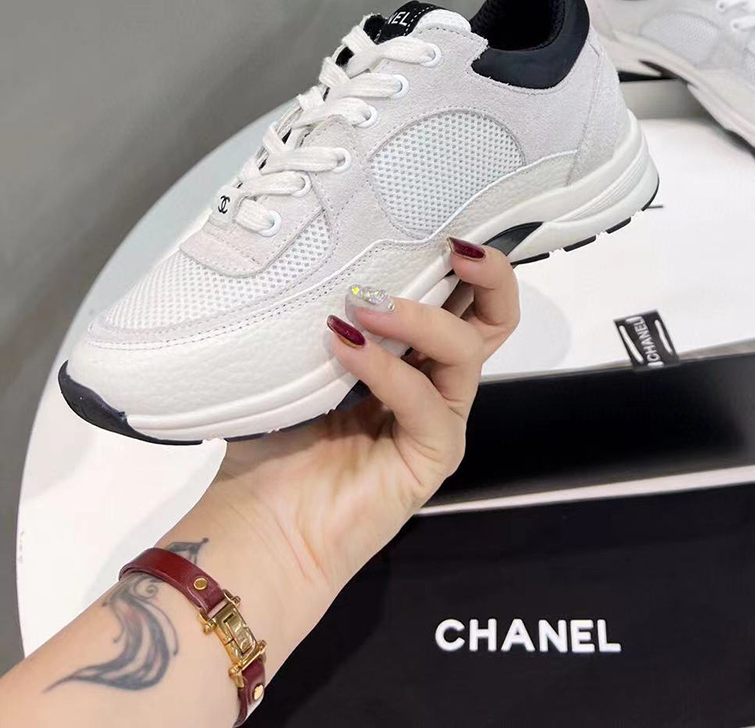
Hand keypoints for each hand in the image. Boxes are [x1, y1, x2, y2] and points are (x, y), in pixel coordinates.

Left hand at [175, 242, 518, 662]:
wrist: (260, 534)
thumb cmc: (270, 450)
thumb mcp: (293, 364)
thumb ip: (321, 317)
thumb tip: (321, 256)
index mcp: (407, 355)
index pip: (457, 296)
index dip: (461, 259)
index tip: (436, 220)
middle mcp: (432, 382)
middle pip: (495, 319)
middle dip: (489, 273)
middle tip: (454, 245)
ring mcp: (438, 420)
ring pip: (466, 350)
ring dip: (418, 316)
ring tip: (363, 301)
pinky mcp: (433, 457)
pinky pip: (426, 402)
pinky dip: (388, 369)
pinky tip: (346, 349)